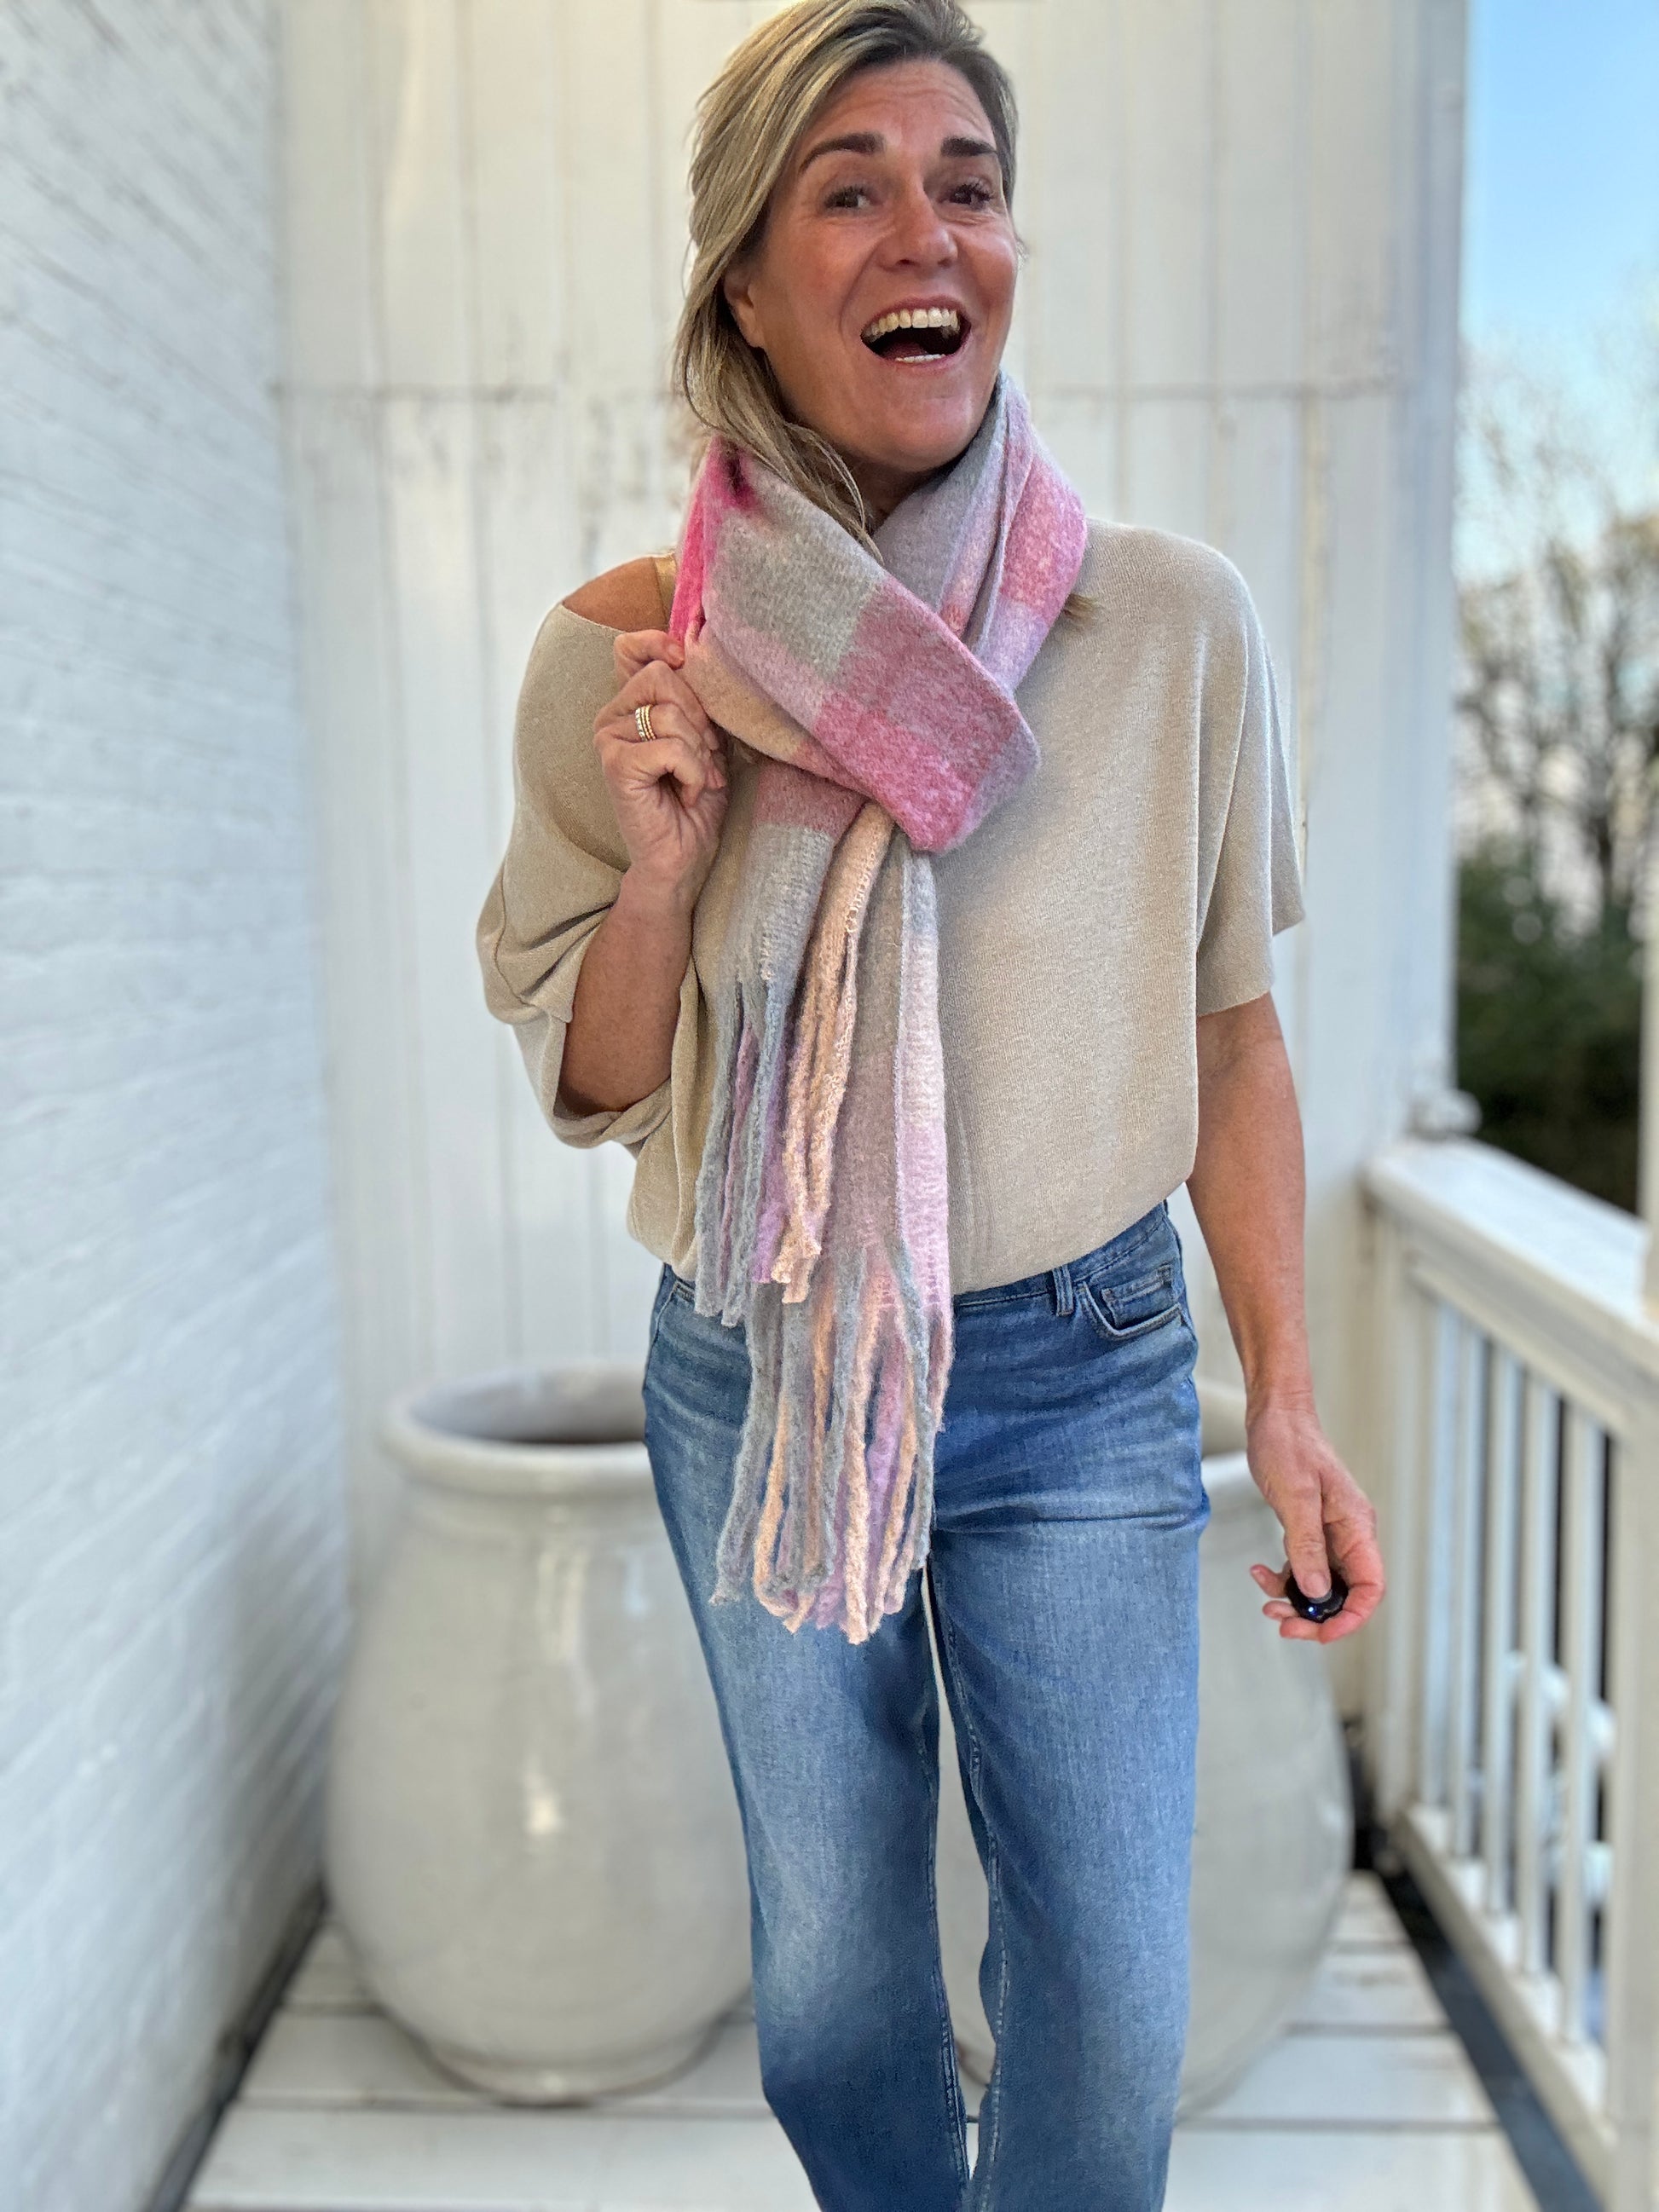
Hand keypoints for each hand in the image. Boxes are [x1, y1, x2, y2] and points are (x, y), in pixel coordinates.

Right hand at [593, 625, 729, 902]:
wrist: (683, 857)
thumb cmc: (696, 799)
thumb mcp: (707, 739)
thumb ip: (698, 701)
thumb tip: (700, 658)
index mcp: (630, 705)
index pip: (629, 649)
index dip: (658, 643)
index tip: (686, 659)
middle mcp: (611, 717)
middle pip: (663, 676)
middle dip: (699, 718)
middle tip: (705, 756)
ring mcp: (608, 739)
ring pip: (671, 713)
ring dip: (699, 752)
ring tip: (697, 779)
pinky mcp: (615, 764)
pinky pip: (670, 747)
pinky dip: (692, 772)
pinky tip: (687, 794)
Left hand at [1245, 1401, 1385, 1643]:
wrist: (1275, 1415)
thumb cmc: (1289, 1445)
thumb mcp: (1296, 1496)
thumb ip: (1306, 1545)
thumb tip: (1315, 1591)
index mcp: (1357, 1528)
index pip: (1370, 1588)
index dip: (1351, 1617)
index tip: (1320, 1633)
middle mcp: (1349, 1535)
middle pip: (1345, 1595)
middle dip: (1316, 1618)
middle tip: (1282, 1626)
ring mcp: (1330, 1535)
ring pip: (1322, 1586)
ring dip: (1296, 1603)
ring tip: (1267, 1605)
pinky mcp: (1309, 1531)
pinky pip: (1303, 1569)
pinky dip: (1283, 1579)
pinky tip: (1259, 1572)